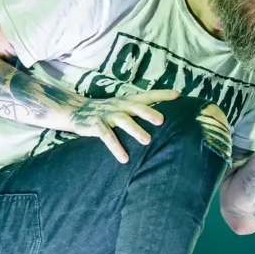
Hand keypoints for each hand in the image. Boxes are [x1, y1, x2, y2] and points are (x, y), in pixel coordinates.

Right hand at [63, 89, 180, 163]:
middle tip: (162, 121)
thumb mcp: (123, 107)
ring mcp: (107, 115)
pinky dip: (115, 147)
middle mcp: (119, 106)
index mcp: (127, 101)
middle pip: (136, 106)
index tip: (178, 95)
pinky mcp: (96, 125)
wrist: (77, 111)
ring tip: (147, 141)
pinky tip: (124, 158)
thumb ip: (139, 110)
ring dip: (135, 130)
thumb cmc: (107, 112)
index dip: (162, 95)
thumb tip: (164, 119)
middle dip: (149, 112)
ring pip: (123, 120)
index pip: (147, 96)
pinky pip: (106, 136)